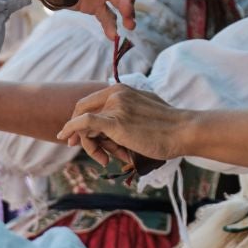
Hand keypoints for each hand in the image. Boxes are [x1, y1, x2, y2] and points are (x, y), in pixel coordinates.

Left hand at [59, 84, 190, 166]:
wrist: (183, 131)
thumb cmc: (169, 126)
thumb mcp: (146, 108)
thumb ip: (129, 110)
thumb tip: (118, 124)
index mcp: (122, 89)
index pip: (91, 100)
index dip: (80, 115)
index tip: (78, 131)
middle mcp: (116, 94)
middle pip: (84, 111)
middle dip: (75, 127)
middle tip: (72, 143)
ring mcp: (115, 107)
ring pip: (84, 123)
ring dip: (88, 143)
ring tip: (105, 159)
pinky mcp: (115, 123)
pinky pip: (83, 123)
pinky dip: (70, 128)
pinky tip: (64, 136)